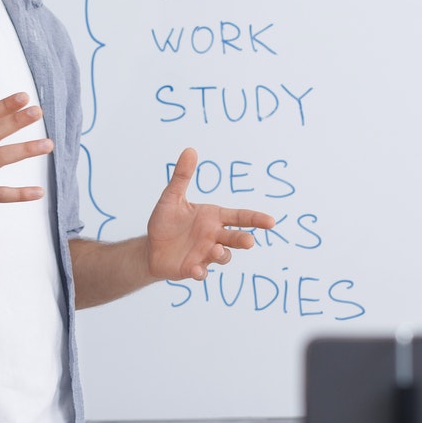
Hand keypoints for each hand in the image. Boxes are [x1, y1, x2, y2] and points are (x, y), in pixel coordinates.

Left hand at [146, 148, 277, 280]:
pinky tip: (195, 270)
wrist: (150, 247)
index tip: (271, 222)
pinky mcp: (193, 269)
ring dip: (222, 255)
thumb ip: (182, 176)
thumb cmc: (165, 222)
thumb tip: (190, 150)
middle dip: (243, 240)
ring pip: (222, 256)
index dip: (256, 219)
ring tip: (215, 250)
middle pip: (235, 238)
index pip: (240, 217)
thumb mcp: (171, 197)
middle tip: (250, 241)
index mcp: (214, 218)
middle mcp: (214, 236)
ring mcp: (205, 255)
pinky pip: (201, 272)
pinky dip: (200, 272)